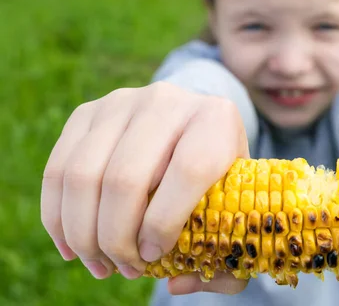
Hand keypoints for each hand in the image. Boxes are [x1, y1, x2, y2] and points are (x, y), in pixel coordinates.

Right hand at [41, 81, 249, 294]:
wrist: (193, 125)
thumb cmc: (217, 176)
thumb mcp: (237, 205)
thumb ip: (225, 255)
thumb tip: (176, 282)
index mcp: (216, 118)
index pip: (189, 171)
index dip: (166, 224)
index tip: (157, 257)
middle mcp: (168, 100)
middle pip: (127, 178)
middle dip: (118, 239)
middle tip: (127, 268)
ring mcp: (122, 101)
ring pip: (84, 175)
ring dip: (84, 234)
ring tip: (101, 264)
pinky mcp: (87, 112)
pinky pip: (58, 170)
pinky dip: (58, 218)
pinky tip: (72, 247)